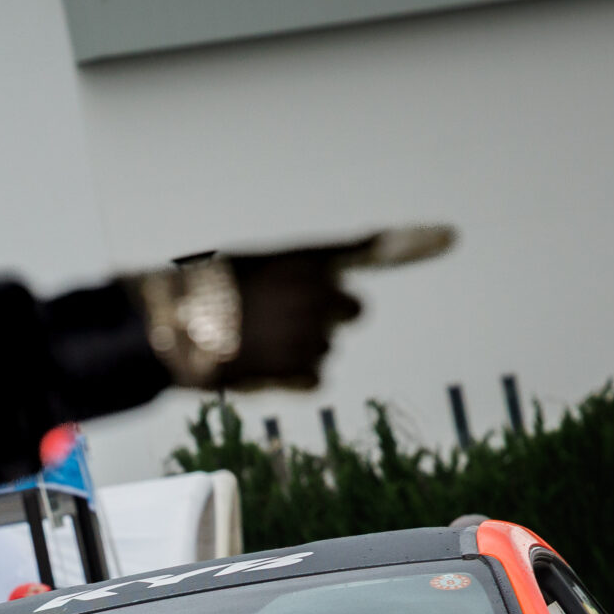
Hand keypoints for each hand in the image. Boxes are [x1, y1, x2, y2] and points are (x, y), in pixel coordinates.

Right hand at [125, 226, 454, 389]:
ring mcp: (313, 330)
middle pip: (350, 310)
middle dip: (323, 317)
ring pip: (325, 347)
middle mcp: (317, 291)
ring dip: (296, 350)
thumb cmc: (198, 298)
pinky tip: (257, 365)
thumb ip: (298, 285)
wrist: (164, 332)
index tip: (450, 236)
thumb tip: (335, 316)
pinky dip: (291, 377)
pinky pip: (315, 376)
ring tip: (250, 342)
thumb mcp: (249, 273)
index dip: (411, 242)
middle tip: (276, 320)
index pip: (366, 248)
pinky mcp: (303, 366)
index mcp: (302, 259)